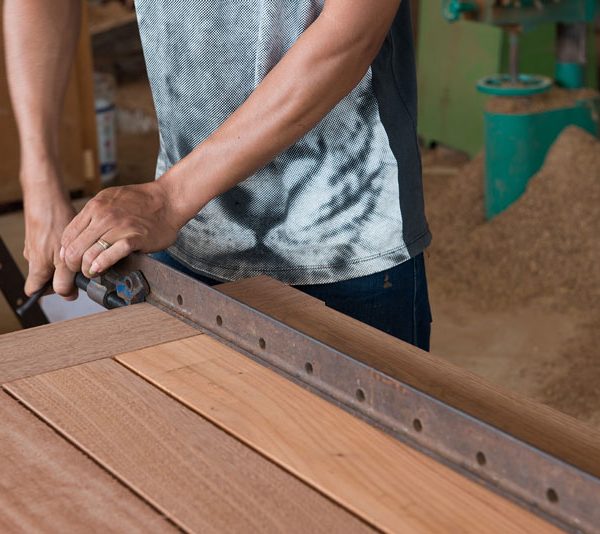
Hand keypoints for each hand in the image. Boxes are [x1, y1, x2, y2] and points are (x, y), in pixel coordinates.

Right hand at [22, 178, 76, 298]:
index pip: (35, 291)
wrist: (46, 197)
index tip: (68, 288)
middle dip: (63, 274)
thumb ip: (65, 280)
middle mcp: (32, 259)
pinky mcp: (39, 235)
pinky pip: (51, 247)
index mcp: (36, 268)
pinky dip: (62, 246)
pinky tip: (71, 237)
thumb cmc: (54, 225)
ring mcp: (34, 246)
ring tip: (76, 248)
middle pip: (46, 277)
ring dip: (64, 259)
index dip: (52, 292)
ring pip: (50, 261)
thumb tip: (67, 295)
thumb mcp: (64, 259)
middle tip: (76, 265)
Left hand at [60, 181, 181, 276]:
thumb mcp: (110, 199)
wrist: (168, 200)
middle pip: (75, 247)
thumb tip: (80, 235)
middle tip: (79, 270)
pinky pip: (111, 255)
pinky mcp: (134, 239)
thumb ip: (94, 215)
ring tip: (90, 272)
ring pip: (89, 253)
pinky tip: (99, 270)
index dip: (66, 251)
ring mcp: (119, 228)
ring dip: (86, 268)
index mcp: (95, 207)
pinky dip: (102, 265)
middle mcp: (103, 216)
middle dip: (73, 264)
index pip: (68, 235)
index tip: (71, 259)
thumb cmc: (142, 201)